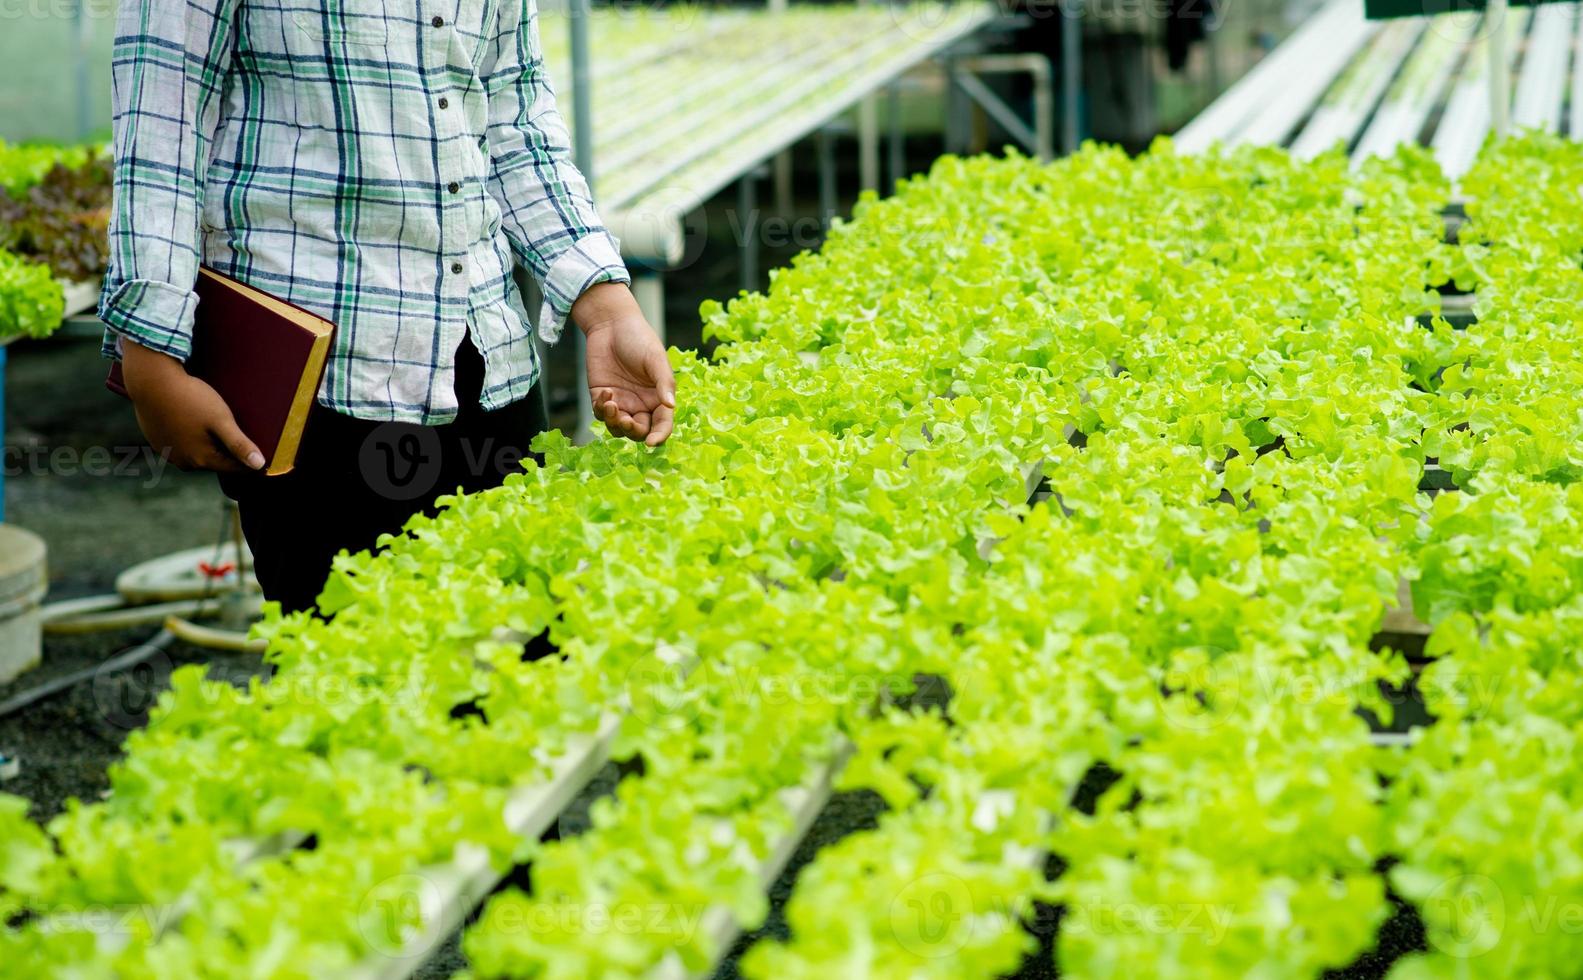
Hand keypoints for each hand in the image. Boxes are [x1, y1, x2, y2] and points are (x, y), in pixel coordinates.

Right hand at [120, 339, 265, 471]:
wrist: (151, 381)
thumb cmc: (190, 399)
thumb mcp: (221, 420)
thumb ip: (240, 444)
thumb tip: (260, 465)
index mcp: (201, 460)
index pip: (235, 467)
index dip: (250, 459)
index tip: (262, 449)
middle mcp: (183, 462)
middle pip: (216, 460)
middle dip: (228, 449)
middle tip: (236, 429)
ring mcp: (168, 452)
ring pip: (198, 452)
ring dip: (208, 442)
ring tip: (213, 422)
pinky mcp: (157, 441)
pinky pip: (182, 443)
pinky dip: (190, 435)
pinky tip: (193, 419)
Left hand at [574, 282, 675, 445]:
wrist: (610, 323)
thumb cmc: (639, 337)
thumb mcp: (655, 358)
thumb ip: (664, 382)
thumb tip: (671, 406)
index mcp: (659, 397)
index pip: (662, 424)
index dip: (659, 436)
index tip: (652, 443)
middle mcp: (641, 403)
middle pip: (639, 431)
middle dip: (632, 430)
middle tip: (625, 419)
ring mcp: (621, 402)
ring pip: (618, 428)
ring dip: (614, 422)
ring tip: (610, 403)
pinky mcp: (602, 396)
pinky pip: (601, 414)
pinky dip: (601, 410)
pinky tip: (604, 393)